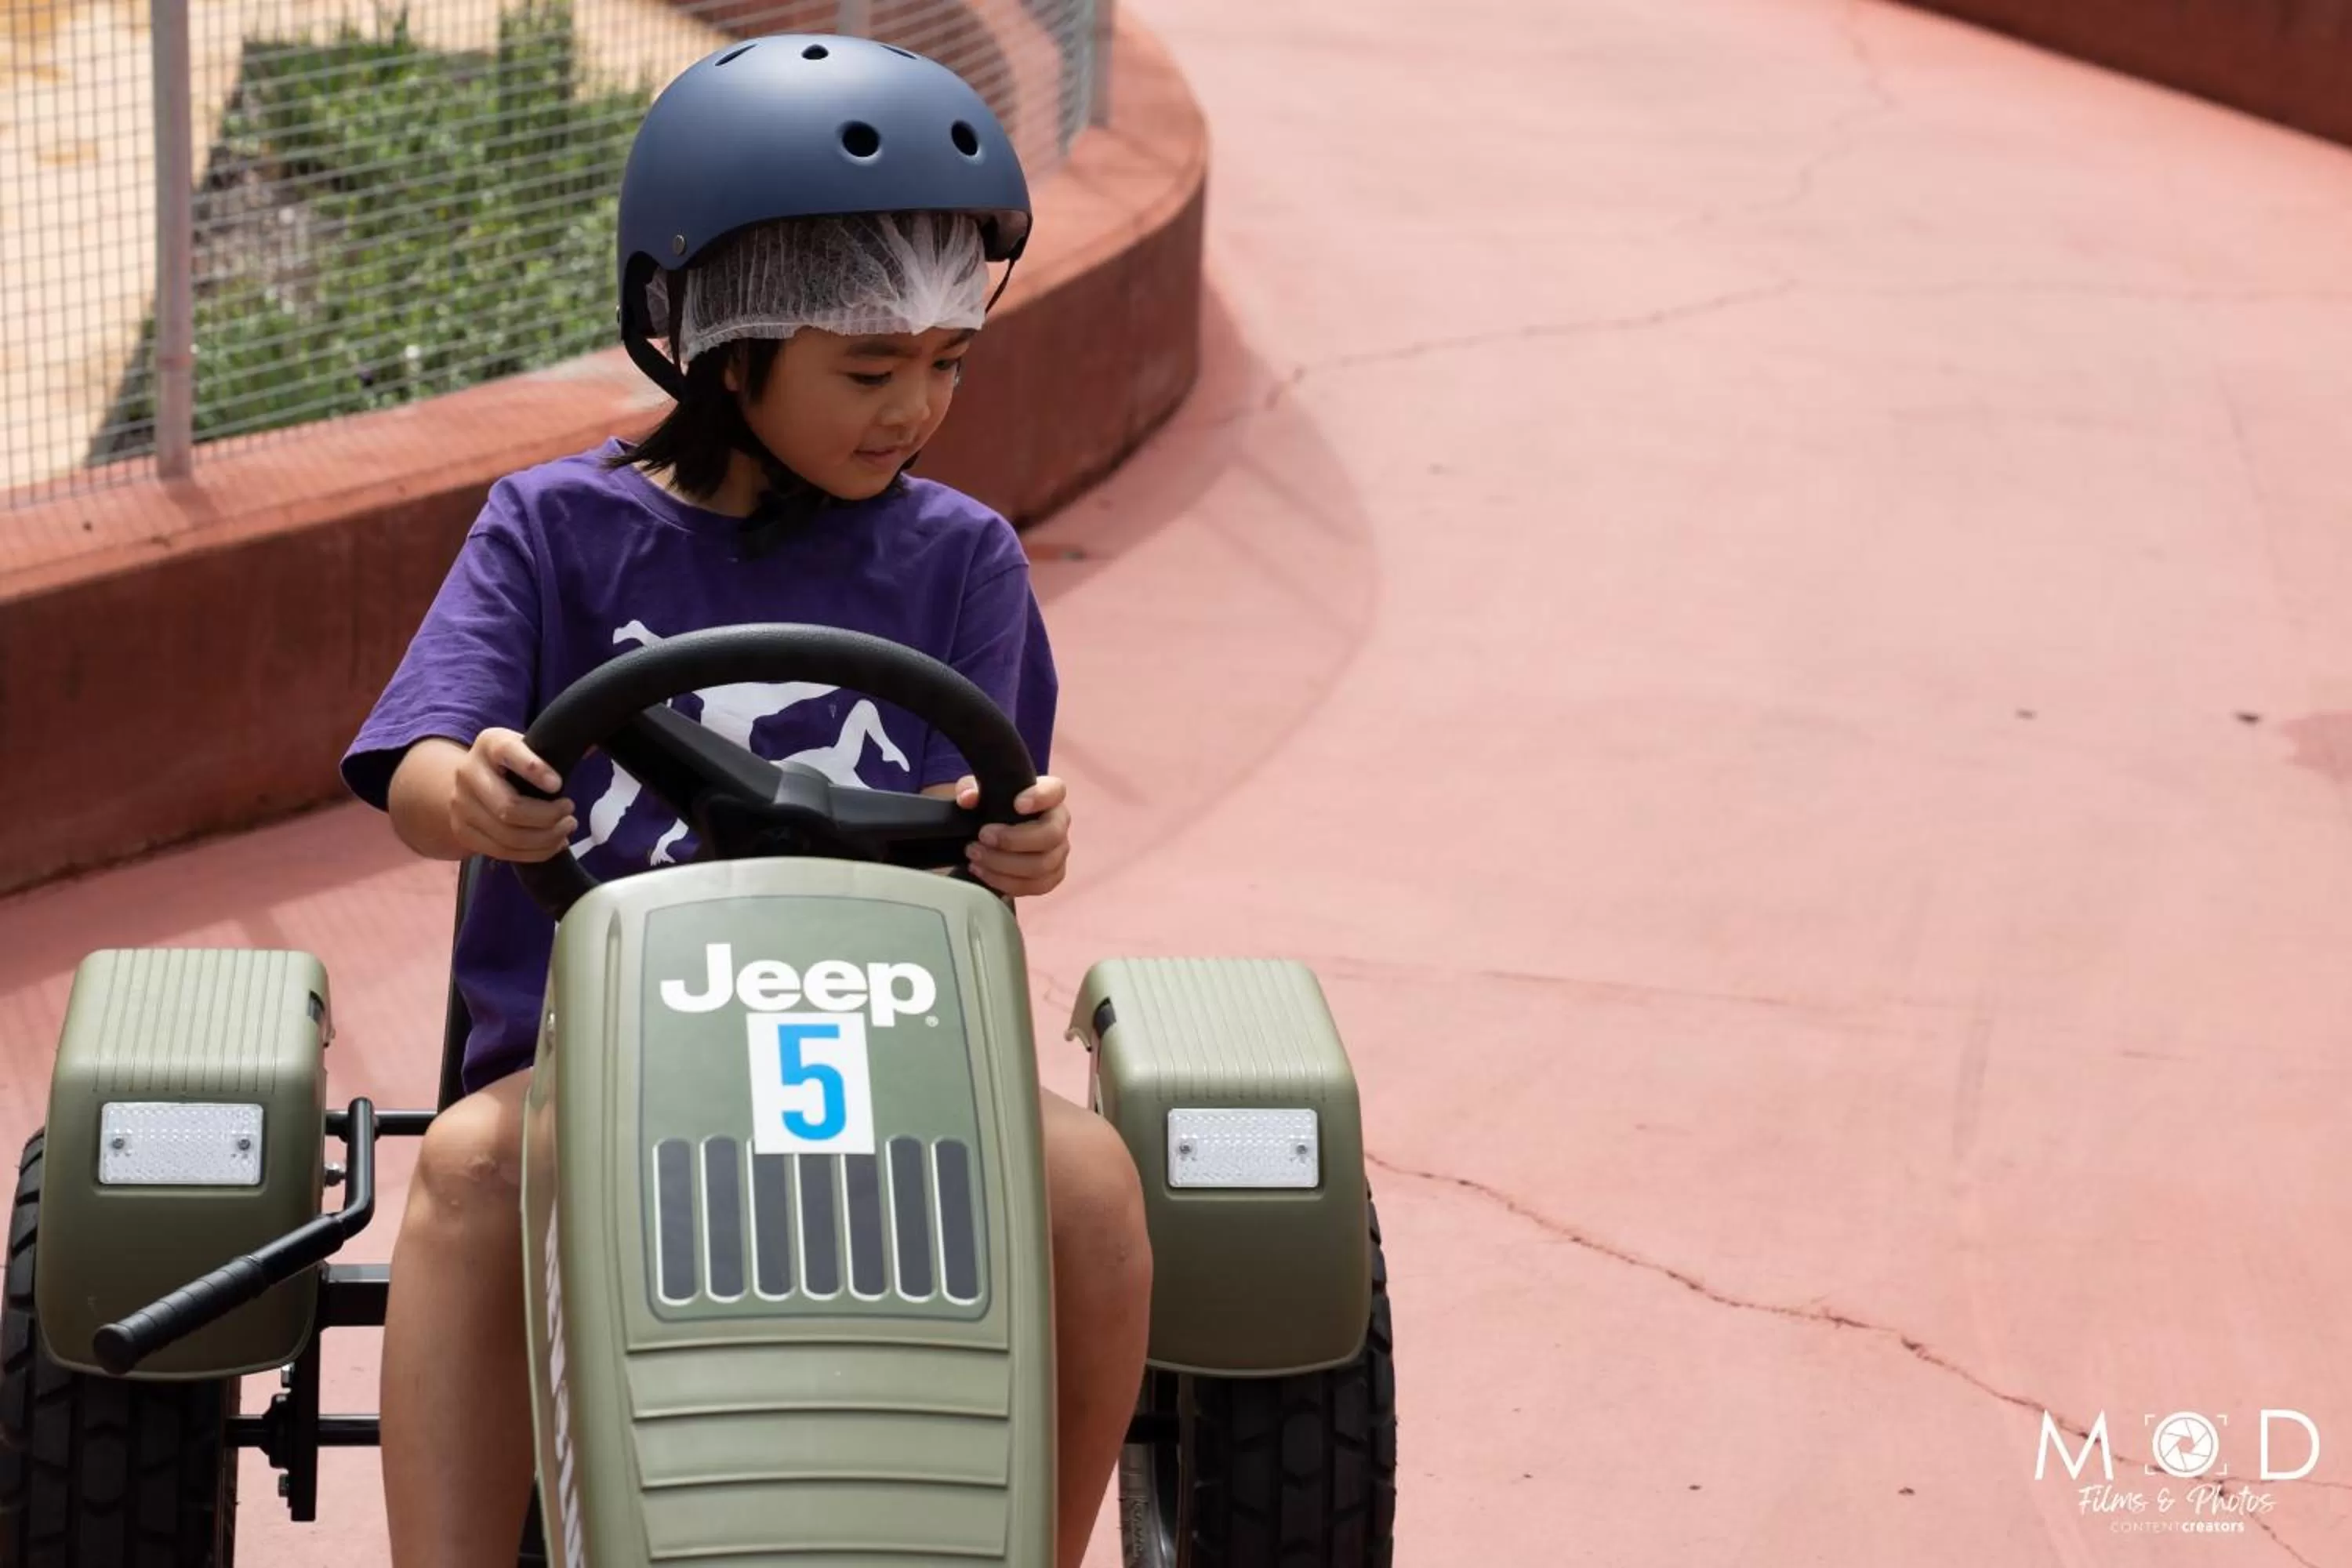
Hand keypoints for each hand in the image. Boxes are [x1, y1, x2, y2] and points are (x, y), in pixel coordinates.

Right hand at [450, 728, 576, 862]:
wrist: (468, 780)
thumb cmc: (513, 761)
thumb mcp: (528, 745)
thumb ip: (552, 749)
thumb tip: (588, 751)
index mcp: (490, 743)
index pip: (508, 752)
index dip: (534, 769)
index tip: (559, 784)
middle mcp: (468, 772)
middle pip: (510, 808)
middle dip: (548, 816)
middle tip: (570, 810)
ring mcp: (460, 805)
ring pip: (508, 835)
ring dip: (546, 838)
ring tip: (566, 828)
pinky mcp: (463, 832)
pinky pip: (503, 852)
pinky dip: (535, 852)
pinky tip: (553, 843)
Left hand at [955, 774, 1069, 896]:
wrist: (999, 832)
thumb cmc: (995, 805)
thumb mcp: (980, 792)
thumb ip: (971, 788)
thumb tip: (967, 799)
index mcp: (1050, 795)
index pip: (1055, 791)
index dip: (1040, 798)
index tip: (1017, 804)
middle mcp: (1060, 822)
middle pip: (1051, 835)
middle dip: (1014, 840)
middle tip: (982, 837)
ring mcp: (1059, 851)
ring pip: (1042, 865)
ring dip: (1004, 865)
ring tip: (975, 857)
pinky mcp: (1052, 875)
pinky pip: (1036, 886)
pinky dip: (1006, 882)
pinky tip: (983, 872)